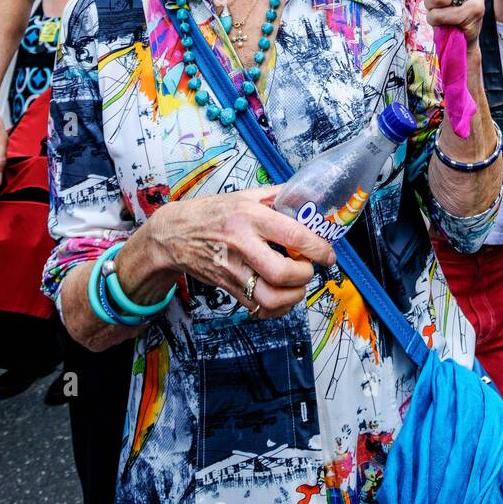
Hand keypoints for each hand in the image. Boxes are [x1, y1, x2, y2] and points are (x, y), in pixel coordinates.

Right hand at [145, 189, 335, 320]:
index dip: (316, 247)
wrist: (174, 234)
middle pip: (282, 273)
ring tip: (297, 285)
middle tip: (308, 268)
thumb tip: (306, 197)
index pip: (292, 234)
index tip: (327, 254)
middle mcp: (242, 244)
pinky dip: (277, 308)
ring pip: (270, 298)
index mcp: (249, 216)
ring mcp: (233, 269)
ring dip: (293, 297)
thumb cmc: (212, 212)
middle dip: (305, 275)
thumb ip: (276, 196)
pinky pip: (258, 307)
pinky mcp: (228, 287)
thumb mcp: (244, 195)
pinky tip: (281, 296)